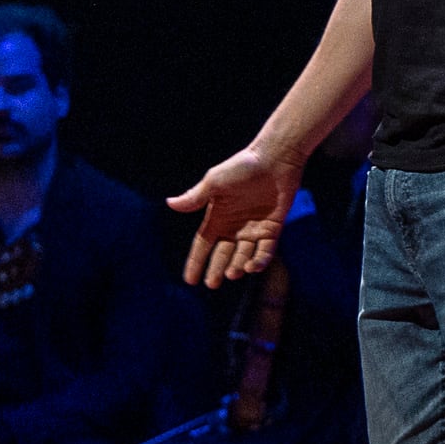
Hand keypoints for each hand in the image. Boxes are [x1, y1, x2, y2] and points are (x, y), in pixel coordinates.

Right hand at [167, 144, 302, 287]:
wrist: (274, 159)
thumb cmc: (242, 167)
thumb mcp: (215, 182)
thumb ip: (196, 197)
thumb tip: (170, 203)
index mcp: (217, 217)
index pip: (203, 244)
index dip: (196, 262)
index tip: (189, 280)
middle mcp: (234, 227)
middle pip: (222, 254)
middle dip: (216, 270)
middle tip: (212, 284)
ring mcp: (254, 229)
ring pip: (243, 256)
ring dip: (236, 267)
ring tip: (232, 274)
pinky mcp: (273, 229)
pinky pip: (265, 251)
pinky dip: (259, 261)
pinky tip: (251, 267)